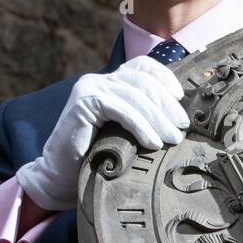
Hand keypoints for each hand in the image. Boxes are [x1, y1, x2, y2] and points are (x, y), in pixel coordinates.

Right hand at [16, 55, 189, 212]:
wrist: (59, 176)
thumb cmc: (95, 157)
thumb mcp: (123, 130)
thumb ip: (141, 116)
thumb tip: (178, 119)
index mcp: (108, 81)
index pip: (142, 66)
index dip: (164, 78)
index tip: (181, 97)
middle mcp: (98, 80)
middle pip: (142, 81)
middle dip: (167, 104)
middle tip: (183, 127)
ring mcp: (89, 89)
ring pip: (134, 96)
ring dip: (158, 119)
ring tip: (173, 138)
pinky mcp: (84, 104)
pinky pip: (121, 110)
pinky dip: (141, 126)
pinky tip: (153, 142)